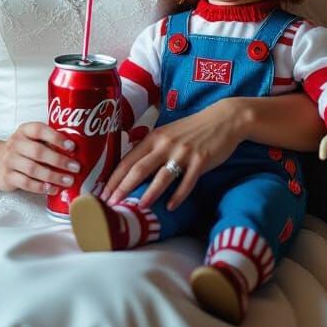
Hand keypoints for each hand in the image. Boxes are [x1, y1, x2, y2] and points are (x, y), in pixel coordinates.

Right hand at [0, 122, 80, 195]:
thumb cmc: (24, 150)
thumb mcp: (33, 140)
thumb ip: (49, 142)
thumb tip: (77, 152)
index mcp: (24, 130)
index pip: (39, 130)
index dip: (56, 137)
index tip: (72, 147)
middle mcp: (15, 143)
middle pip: (38, 151)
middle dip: (59, 160)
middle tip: (75, 167)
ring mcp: (10, 160)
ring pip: (32, 169)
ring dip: (53, 176)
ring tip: (68, 181)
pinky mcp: (8, 176)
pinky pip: (26, 183)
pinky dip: (41, 187)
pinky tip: (52, 189)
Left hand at [101, 99, 244, 211]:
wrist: (223, 120)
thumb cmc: (192, 129)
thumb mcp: (167, 133)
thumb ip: (151, 148)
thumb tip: (132, 167)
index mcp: (154, 137)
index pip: (128, 160)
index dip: (114, 177)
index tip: (104, 193)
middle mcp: (166, 144)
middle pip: (139, 168)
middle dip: (124, 187)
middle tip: (112, 204)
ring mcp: (183, 153)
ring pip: (162, 176)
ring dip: (149, 193)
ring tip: (139, 207)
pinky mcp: (201, 161)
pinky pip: (187, 182)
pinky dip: (178, 196)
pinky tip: (171, 206)